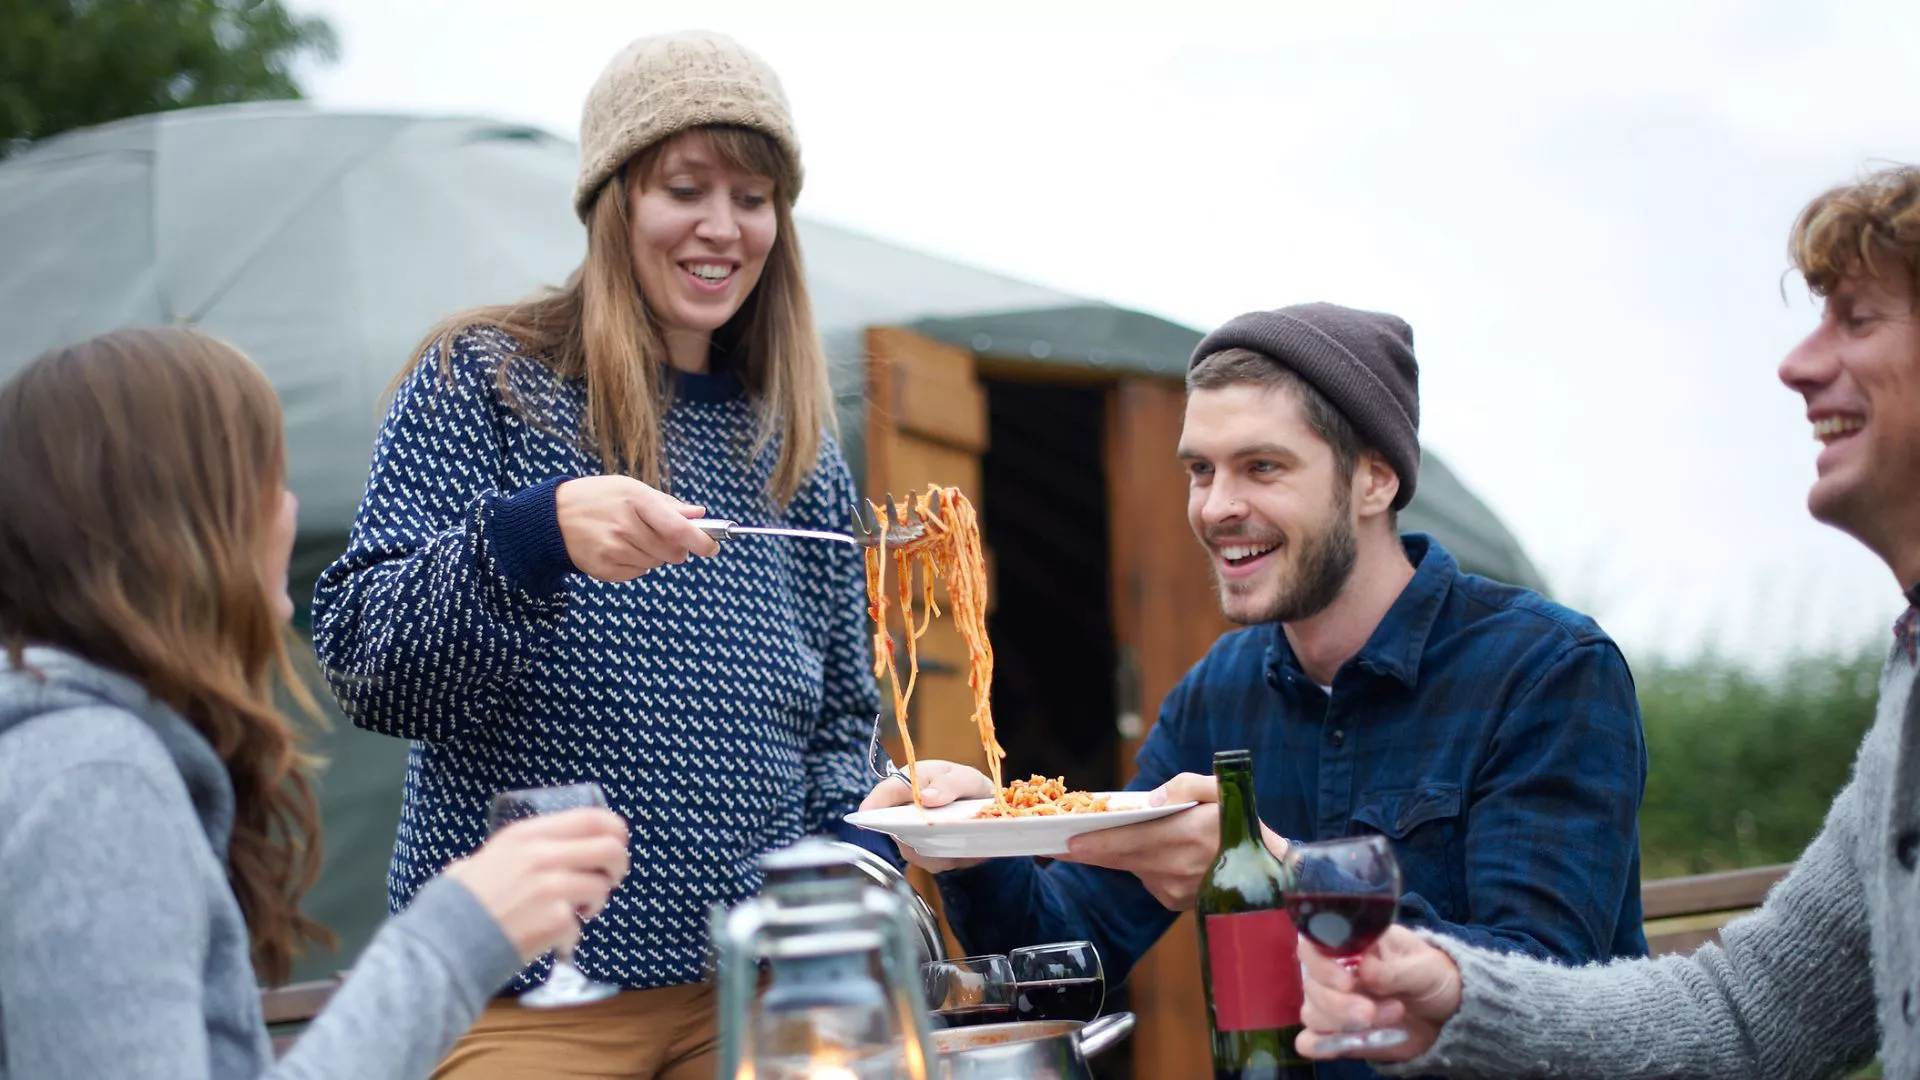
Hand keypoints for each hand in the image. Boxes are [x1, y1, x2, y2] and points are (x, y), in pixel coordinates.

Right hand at [444, 807, 629, 961]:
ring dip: (594, 904)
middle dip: (618, 866)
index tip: (614, 846)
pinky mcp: (556, 919)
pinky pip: (581, 926)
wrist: (447, 941)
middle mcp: (542, 854)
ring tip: (573, 915)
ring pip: (602, 888)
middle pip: (610, 848)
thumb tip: (560, 844)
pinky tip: (551, 940)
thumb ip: (524, 848)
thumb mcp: (491, 856)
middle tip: (609, 881)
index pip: (592, 817)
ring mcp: (551, 886)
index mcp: (528, 834)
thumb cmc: (465, 901)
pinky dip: (570, 938)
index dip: (614, 831)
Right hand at [554, 476, 719, 581]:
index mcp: (636, 500)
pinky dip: (637, 565)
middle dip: (677, 548)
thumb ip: (667, 504)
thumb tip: (699, 514)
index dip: (700, 541)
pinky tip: (620, 549)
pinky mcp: (604, 568)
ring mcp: (613, 549)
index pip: (678, 528)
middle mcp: (625, 526)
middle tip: (665, 538)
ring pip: (656, 563)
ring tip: (632, 538)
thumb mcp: (631, 489)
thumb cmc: (598, 498)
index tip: (713, 547)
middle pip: (671, 551)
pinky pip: (638, 573)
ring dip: (654, 555)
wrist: (552, 517)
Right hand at [858, 760, 996, 872]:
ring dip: (935, 847)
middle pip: (894, 826)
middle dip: (912, 830)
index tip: (865, 814)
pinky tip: (961, 849)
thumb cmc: (966, 788)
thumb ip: (950, 784)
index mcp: (910, 782)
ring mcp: (909, 834)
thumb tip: (927, 797)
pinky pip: (930, 862)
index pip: (887, 791)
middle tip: (936, 830)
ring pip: (912, 848)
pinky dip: (947, 858)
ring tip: (958, 838)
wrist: (984, 810)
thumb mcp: (966, 778)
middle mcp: (902, 810)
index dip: (874, 802)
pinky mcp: (923, 855)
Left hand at [1058, 773, 1287, 910]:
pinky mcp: (1174, 903)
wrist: (1268, 873)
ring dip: (1112, 856)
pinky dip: (1137, 865)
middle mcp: (1175, 868)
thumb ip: (1184, 786)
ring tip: (1089, 841)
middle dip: (1087, 851)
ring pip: (1130, 869)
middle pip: (1117, 859)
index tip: (1065, 843)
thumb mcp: (1220, 789)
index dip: (1093, 844)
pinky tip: (1137, 853)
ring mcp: (1174, 890)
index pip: (1126, 842)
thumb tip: (1150, 800)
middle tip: (1056, 844)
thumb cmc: (1241, 822)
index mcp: (1184, 837)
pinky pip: (1145, 878)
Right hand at [1296, 924, 1460, 1061]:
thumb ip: (1394, 970)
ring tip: (1390, 1017)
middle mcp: (1335, 973)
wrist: (1448, 1010)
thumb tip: (1363, 969)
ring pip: (1312, 1014)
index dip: (1322, 964)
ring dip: (1344, 1023)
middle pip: (1312, 985)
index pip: (1313, 945)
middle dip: (1341, 1004)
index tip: (1347, 982)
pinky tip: (1341, 1044)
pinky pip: (1312, 1041)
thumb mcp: (1424, 967)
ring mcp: (1335, 1004)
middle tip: (1373, 1012)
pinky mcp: (1340, 1034)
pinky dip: (1319, 1045)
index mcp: (1351, 945)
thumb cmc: (1433, 975)